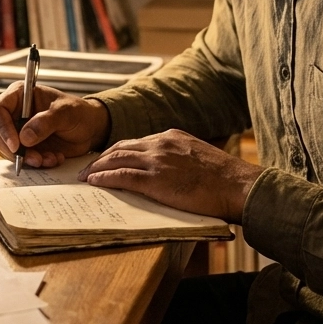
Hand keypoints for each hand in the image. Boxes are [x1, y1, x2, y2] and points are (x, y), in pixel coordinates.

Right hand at [0, 82, 109, 168]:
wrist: (89, 129)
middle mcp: (14, 114)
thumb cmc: (78, 112)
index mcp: (19, 96)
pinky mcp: (25, 147)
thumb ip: (45, 122)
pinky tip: (53, 158)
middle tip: (34, 158)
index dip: (2, 128)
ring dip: (27, 159)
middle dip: (14, 150)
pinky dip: (36, 163)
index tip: (16, 144)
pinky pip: (21, 160)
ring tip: (49, 158)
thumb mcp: (65, 112)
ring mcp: (18, 132)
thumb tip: (24, 137)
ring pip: (7, 150)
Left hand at [77, 129, 263, 222]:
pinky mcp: (156, 180)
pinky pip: (122, 176)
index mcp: (172, 137)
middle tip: (86, 168)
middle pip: (121, 147)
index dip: (118, 151)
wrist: (238, 186)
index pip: (136, 141)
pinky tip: (94, 182)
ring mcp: (157, 160)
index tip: (106, 159)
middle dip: (101, 158)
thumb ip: (180, 159)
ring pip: (117, 159)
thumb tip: (171, 171)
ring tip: (84, 177)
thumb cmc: (225, 179)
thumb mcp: (199, 158)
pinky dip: (105, 178)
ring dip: (96, 168)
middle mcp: (161, 144)